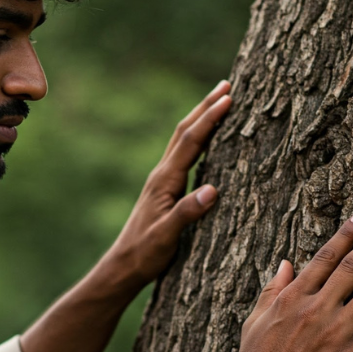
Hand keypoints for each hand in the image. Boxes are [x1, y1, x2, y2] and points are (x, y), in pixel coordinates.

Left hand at [103, 80, 231, 290]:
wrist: (124, 265)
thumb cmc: (145, 254)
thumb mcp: (167, 237)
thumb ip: (187, 213)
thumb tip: (213, 190)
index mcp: (164, 181)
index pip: (190, 142)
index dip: (209, 119)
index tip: (228, 98)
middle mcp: (162, 174)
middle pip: (184, 132)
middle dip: (206, 107)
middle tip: (226, 86)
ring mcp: (162, 180)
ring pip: (182, 140)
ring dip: (200, 118)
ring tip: (218, 102)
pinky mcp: (165, 189)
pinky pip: (183, 154)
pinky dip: (197, 138)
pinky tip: (205, 139)